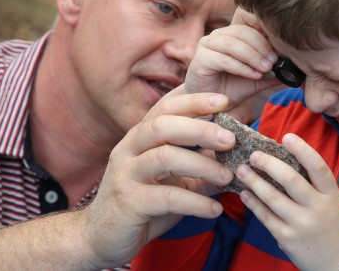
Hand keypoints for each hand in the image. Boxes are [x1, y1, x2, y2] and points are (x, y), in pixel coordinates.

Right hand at [82, 87, 236, 267]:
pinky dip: (195, 202)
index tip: (223, 100)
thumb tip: (236, 156)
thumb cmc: (143, 203)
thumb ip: (200, 166)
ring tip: (227, 176)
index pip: (165, 107)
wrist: (102, 238)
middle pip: (163, 125)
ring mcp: (125, 174)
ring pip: (164, 157)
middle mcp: (129, 149)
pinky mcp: (128, 202)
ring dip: (202, 165)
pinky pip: (166, 197)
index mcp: (140, 137)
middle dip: (200, 128)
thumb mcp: (174, 181)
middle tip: (230, 139)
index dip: (193, 101)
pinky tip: (215, 209)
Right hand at [185, 7, 280, 106]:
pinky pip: (223, 59)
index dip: (265, 30)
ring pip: (233, 44)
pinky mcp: (199, 59)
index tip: (281, 46)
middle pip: (243, 31)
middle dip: (262, 46)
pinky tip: (254, 75)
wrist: (213, 105)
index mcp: (232, 33)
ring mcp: (207, 45)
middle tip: (275, 61)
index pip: (250, 21)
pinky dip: (241, 67)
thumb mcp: (259, 77)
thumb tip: (295, 65)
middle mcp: (218, 35)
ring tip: (266, 68)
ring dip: (252, 56)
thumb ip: (273, 69)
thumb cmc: (233, 88)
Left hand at [235, 133, 338, 270]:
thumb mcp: (331, 202)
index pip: (318, 167)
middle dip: (269, 164)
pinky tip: (245, 193)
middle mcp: (317, 208)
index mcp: (331, 194)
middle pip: (291, 180)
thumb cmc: (330, 226)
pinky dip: (253, 203)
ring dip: (254, 181)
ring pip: (273, 197)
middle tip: (254, 155)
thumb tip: (282, 158)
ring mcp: (301, 224)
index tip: (286, 136)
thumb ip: (313, 184)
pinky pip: (265, 216)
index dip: (302, 150)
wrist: (337, 264)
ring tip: (241, 170)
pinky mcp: (287, 238)